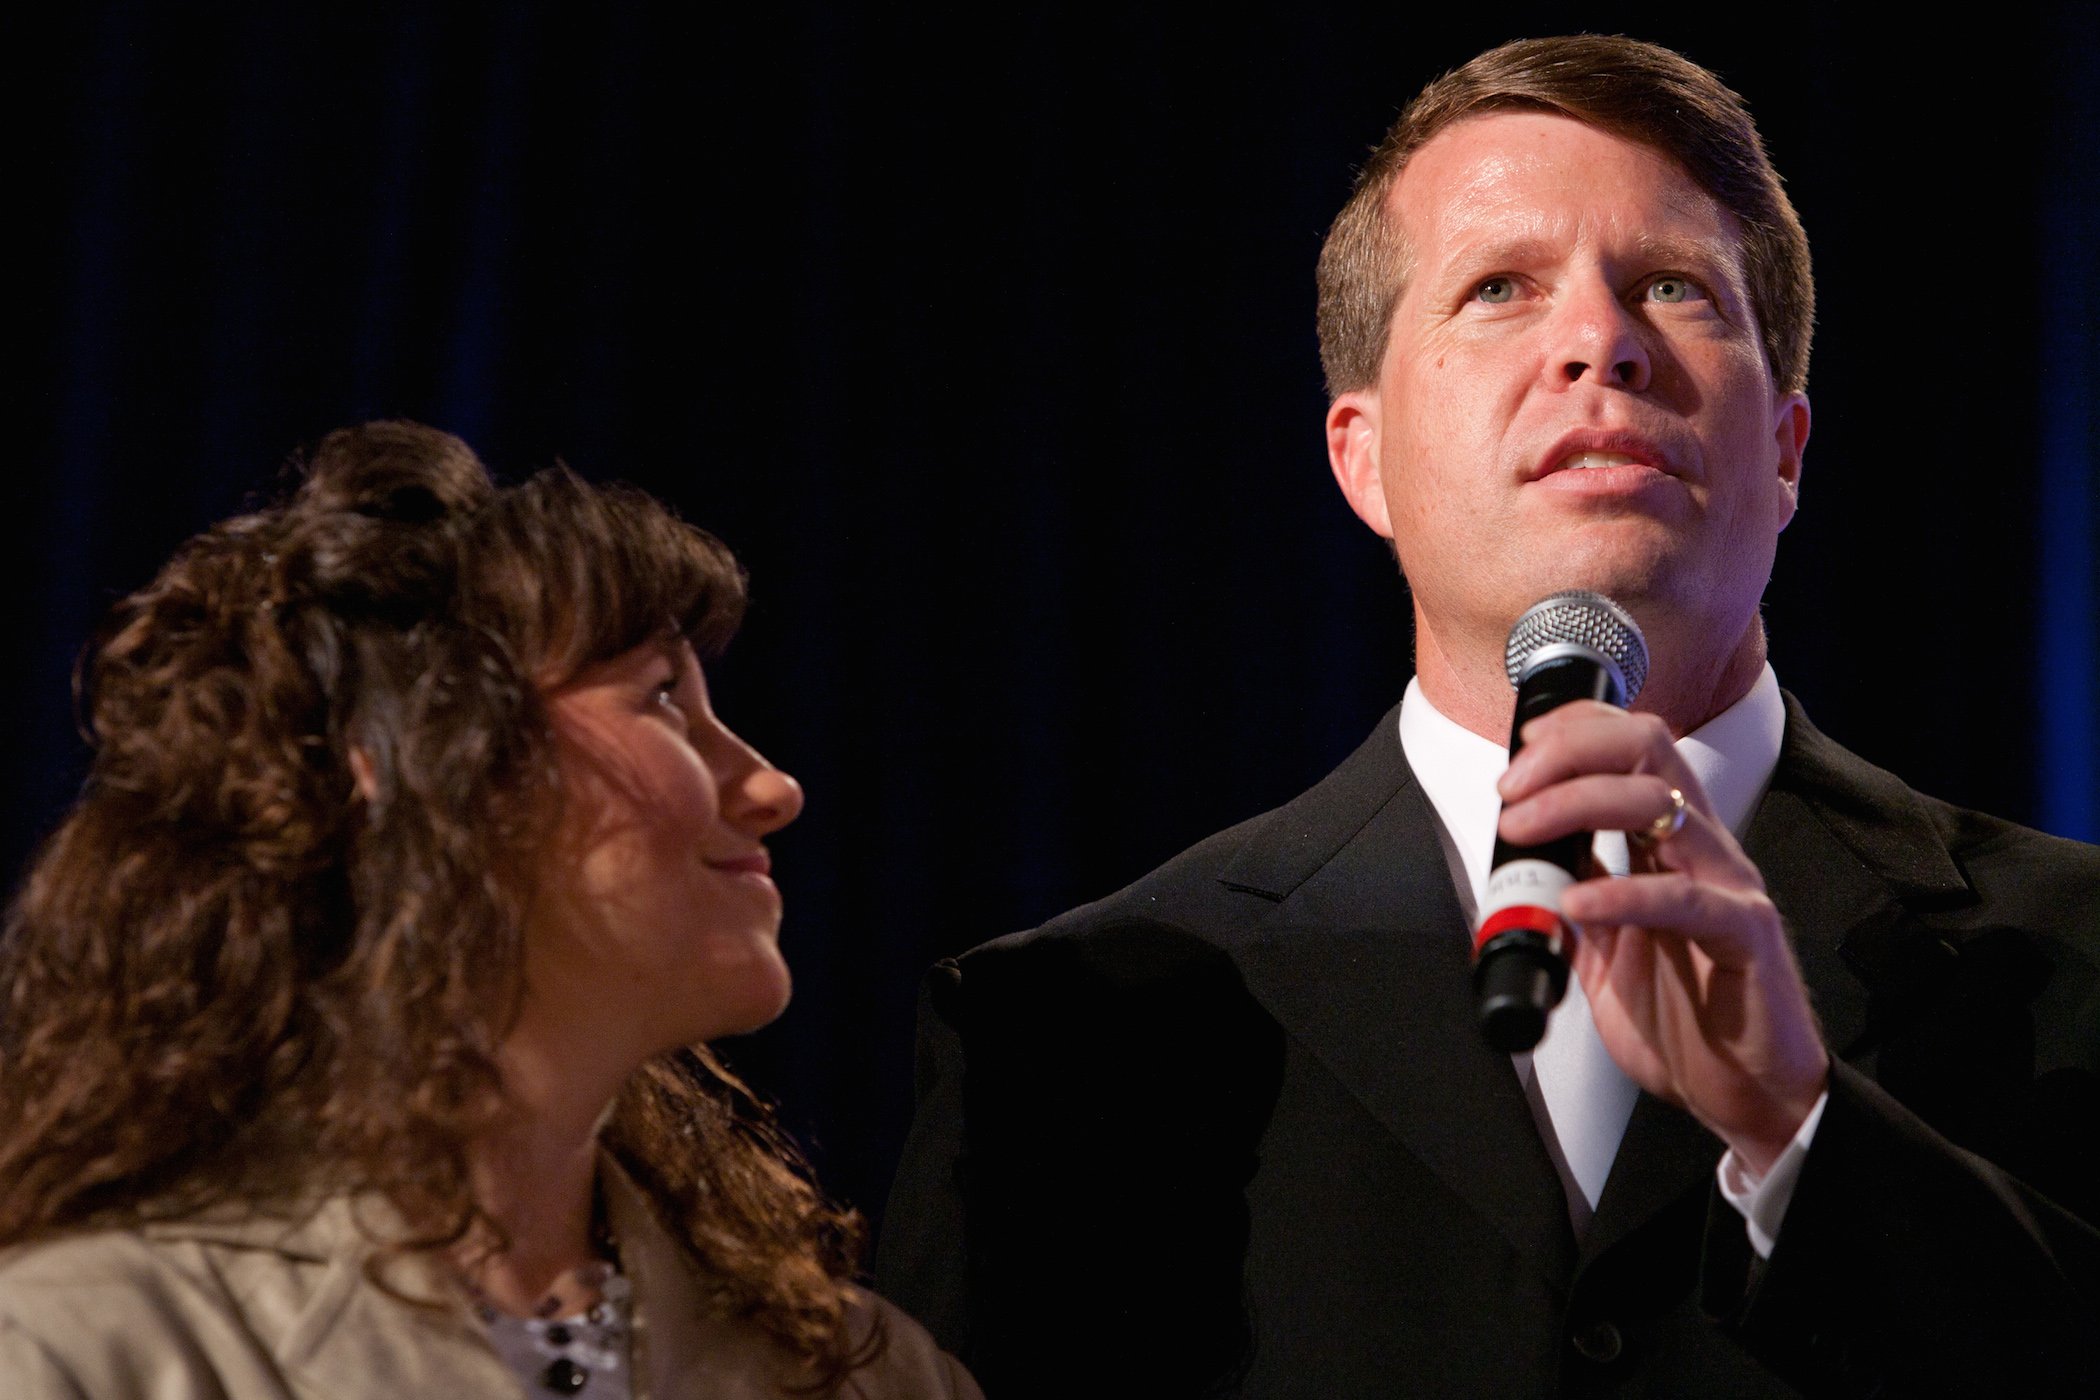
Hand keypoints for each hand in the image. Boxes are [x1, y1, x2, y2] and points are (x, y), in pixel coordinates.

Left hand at [1495, 702, 1828, 1173]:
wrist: (1747, 1093)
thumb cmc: (1687, 1015)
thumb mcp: (1604, 943)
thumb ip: (1574, 890)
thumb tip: (1524, 854)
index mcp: (1672, 842)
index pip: (1633, 748)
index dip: (1576, 731)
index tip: (1521, 750)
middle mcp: (1703, 849)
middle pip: (1646, 753)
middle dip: (1568, 754)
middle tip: (1511, 790)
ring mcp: (1728, 886)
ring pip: (1661, 805)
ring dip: (1576, 803)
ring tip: (1523, 829)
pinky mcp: (1745, 936)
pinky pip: (1684, 899)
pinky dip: (1622, 893)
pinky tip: (1578, 901)